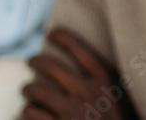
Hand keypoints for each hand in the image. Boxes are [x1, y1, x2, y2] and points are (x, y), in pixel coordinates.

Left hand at [21, 28, 137, 119]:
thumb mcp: (118, 98)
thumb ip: (102, 82)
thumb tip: (81, 66)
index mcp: (104, 81)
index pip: (80, 49)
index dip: (64, 37)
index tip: (53, 34)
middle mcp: (86, 92)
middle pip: (51, 66)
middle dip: (36, 61)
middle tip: (32, 61)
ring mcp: (70, 111)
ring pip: (35, 90)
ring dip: (28, 89)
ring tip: (28, 91)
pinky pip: (31, 114)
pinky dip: (27, 112)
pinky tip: (30, 113)